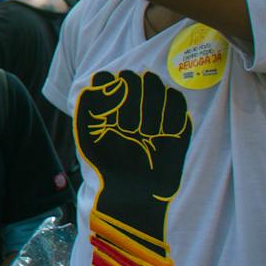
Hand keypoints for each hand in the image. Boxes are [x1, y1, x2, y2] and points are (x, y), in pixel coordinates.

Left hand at [74, 69, 192, 213]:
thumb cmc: (108, 160)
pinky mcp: (177, 115)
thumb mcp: (88, 132)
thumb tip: (109, 80)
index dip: (107, 95)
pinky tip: (162, 135)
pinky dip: (169, 117)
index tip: (106, 119)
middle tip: (127, 131)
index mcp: (107, 100)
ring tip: (144, 135)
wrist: (133, 188)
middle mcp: (130, 98)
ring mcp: (154, 105)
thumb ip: (89, 100)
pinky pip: (176, 99)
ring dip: (149, 111)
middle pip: (132, 77)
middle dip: (128, 104)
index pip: (106, 78)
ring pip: (156, 84)